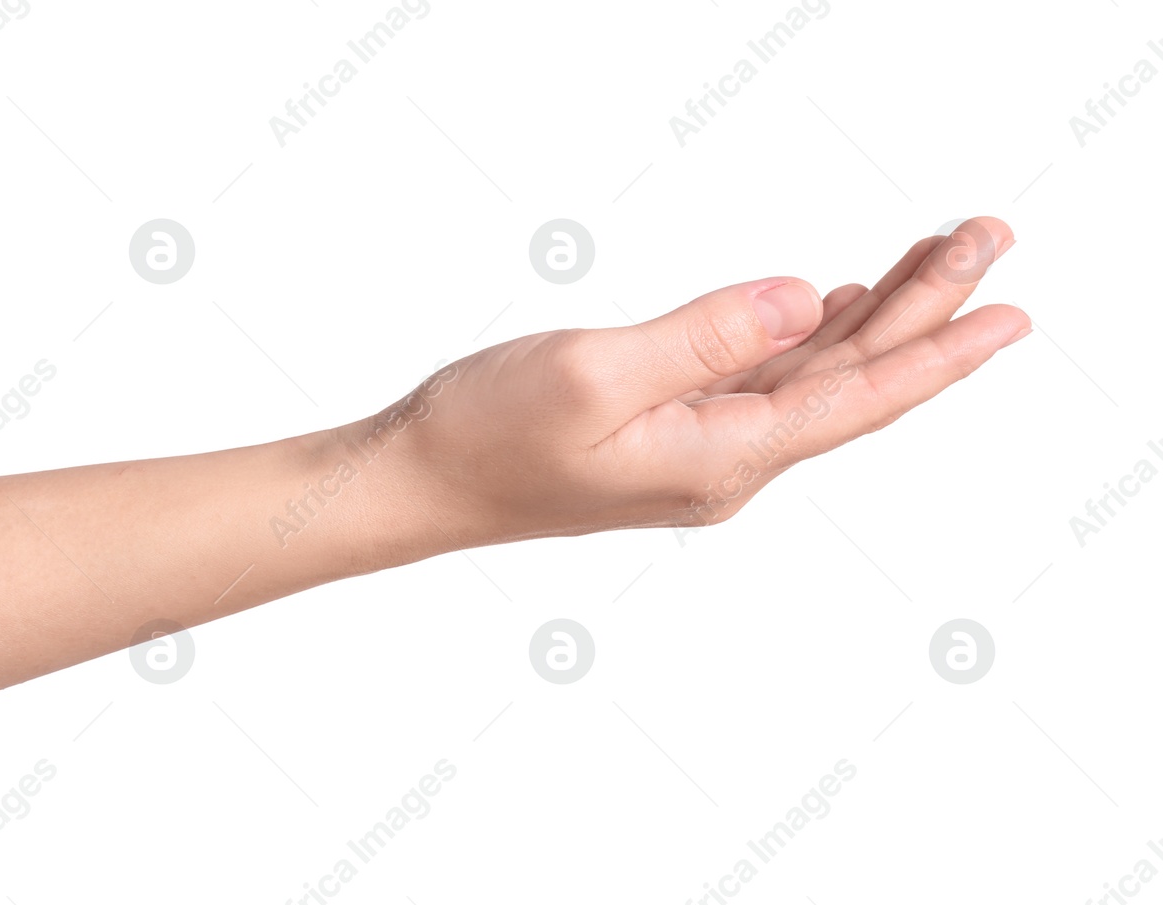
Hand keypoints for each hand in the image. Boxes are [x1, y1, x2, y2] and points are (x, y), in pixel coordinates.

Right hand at [357, 217, 1026, 549]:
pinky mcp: (667, 430)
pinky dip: (811, 336)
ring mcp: (697, 447)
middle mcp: (725, 461)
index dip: (940, 351)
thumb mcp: (595, 374)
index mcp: (719, 456)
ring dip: (876, 316)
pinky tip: (837, 307)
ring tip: (934, 257)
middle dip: (924, 309)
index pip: (858, 398)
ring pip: (812, 375)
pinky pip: (765, 379)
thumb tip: (807, 301)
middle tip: (985, 237)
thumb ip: (706, 336)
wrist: (419, 480)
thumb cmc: (487, 436)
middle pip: (850, 380)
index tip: (1010, 307)